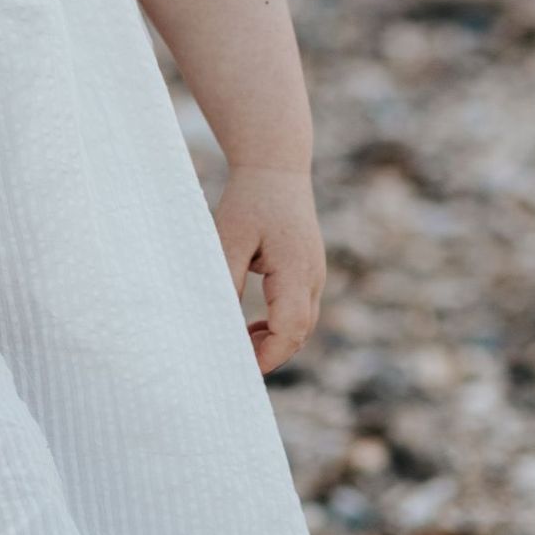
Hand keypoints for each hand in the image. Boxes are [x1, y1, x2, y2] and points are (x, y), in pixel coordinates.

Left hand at [213, 164, 323, 375]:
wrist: (276, 166)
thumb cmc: (249, 199)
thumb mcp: (229, 237)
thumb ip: (226, 279)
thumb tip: (219, 322)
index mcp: (296, 269)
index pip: (290, 328)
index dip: (268, 355)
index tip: (239, 368)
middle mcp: (312, 276)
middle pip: (299, 333)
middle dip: (270, 354)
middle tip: (233, 364)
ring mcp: (314, 273)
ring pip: (302, 324)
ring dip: (275, 341)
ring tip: (238, 346)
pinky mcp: (308, 270)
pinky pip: (299, 309)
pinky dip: (279, 325)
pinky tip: (252, 327)